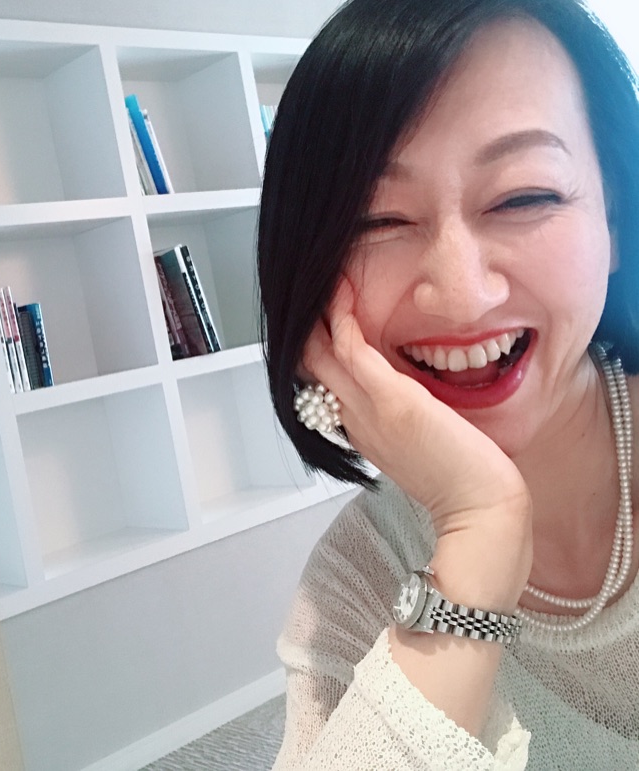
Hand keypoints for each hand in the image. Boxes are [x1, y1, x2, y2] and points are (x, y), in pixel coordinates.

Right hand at [302, 276, 531, 552]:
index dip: (315, 348)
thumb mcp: (421, 445)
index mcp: (361, 430)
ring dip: (318, 314)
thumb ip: (405, 418)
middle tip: (315, 291)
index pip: (322, 383)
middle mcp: (354, 419)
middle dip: (307, 326)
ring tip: (325, 281)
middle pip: (309, 365)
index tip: (324, 318)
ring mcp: (367, 410)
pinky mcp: (391, 400)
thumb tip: (409, 392)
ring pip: (318, 353)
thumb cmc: (461, 481)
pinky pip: (349, 348)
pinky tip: (342, 292)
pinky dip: (340, 317)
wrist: (481, 509)